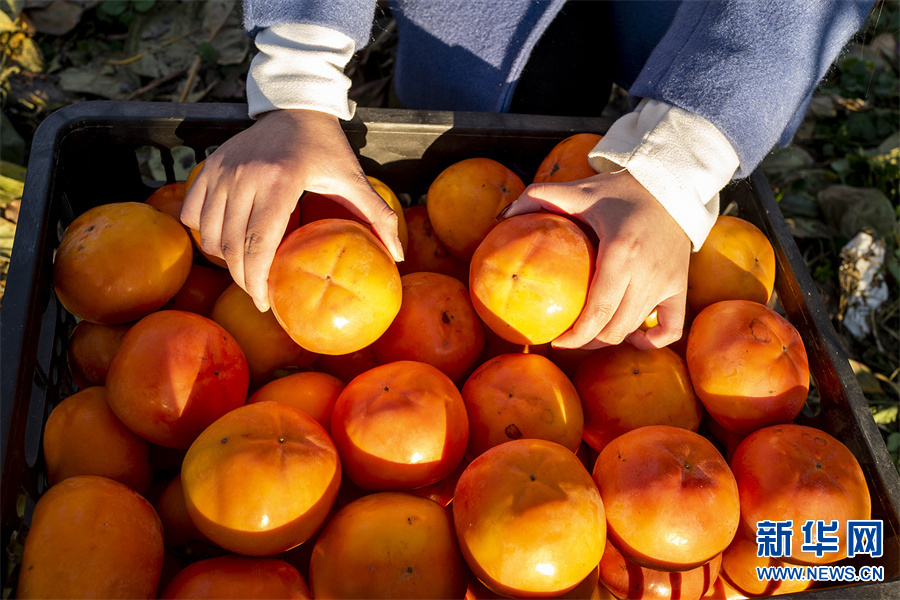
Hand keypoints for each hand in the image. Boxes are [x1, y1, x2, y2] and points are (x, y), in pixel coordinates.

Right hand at [180, 109, 402, 311]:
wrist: (295, 106)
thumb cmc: (327, 147)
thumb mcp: (355, 178)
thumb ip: (378, 215)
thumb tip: (398, 257)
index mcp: (281, 180)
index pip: (258, 243)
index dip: (257, 281)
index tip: (266, 303)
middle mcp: (245, 175)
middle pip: (231, 246)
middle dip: (242, 280)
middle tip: (258, 296)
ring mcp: (222, 170)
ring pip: (208, 234)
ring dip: (223, 261)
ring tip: (244, 271)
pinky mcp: (208, 166)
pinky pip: (192, 213)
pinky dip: (203, 234)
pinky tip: (224, 242)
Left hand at [503, 170, 690, 349]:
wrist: (671, 184)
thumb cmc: (618, 189)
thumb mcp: (578, 189)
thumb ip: (537, 198)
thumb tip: (501, 218)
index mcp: (620, 251)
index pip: (598, 310)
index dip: (576, 335)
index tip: (555, 341)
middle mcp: (647, 272)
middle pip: (614, 328)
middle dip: (587, 342)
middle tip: (566, 339)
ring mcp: (667, 282)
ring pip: (634, 328)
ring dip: (609, 338)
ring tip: (587, 335)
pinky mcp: (680, 286)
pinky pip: (671, 327)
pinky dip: (652, 341)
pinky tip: (634, 339)